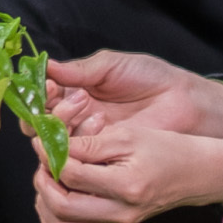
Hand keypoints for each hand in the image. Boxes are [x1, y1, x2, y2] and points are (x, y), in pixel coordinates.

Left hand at [38, 118, 222, 222]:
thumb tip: (52, 148)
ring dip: (44, 204)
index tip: (44, 141)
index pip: (72, 176)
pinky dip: (55, 221)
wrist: (192, 175)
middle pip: (61, 208)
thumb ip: (89, 144)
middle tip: (43, 162)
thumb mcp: (128, 136)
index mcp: (126, 187)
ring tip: (47, 179)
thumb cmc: (164, 149)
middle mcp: (120, 214)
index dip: (50, 156)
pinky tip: (55, 198)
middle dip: (43, 182)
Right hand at [47, 48, 222, 140]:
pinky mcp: (101, 156)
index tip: (50, 85)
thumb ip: (80, 69)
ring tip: (90, 106)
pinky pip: (77, 155)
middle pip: (40, 122)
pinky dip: (81, 140)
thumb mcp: (112, 66)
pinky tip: (100, 123)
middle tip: (70, 96)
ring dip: (65, 122)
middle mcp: (75, 117)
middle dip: (48, 110)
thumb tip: (47, 67)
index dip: (38, 92)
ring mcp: (87, 138)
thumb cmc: (151, 77)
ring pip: (55, 139)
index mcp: (74, 91)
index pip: (42, 97)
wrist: (183, 102)